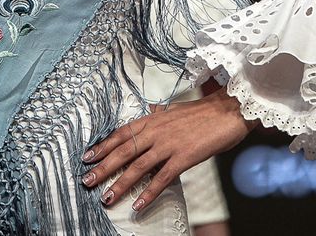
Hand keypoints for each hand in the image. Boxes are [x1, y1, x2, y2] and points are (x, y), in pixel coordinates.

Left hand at [81, 93, 254, 214]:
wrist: (228, 111)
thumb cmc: (203, 112)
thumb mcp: (175, 110)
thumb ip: (160, 115)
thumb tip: (151, 112)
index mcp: (152, 119)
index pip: (121, 133)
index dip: (103, 146)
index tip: (87, 157)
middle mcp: (156, 131)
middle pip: (123, 151)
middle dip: (103, 167)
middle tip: (87, 180)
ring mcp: (169, 144)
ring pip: (137, 166)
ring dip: (120, 183)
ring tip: (106, 197)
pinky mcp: (183, 157)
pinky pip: (162, 178)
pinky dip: (148, 192)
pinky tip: (138, 204)